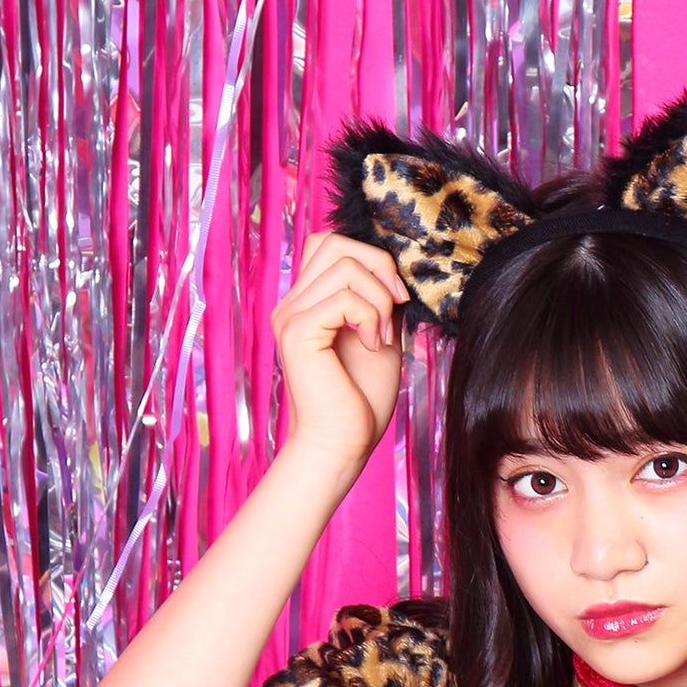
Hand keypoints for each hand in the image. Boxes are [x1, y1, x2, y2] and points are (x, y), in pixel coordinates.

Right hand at [272, 231, 407, 478]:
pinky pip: (344, 297)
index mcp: (306, 303)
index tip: (395, 299)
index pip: (328, 243)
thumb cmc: (360, 400)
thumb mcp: (381, 336)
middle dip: (378, 265)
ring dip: (379, 298)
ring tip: (382, 336)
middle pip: (333, 241)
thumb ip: (381, 300)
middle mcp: (291, 305)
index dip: (369, 258)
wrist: (342, 445)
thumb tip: (394, 270)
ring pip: (344, 263)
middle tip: (395, 308)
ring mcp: (290, 317)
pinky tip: (374, 346)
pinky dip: (371, 316)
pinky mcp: (298, 333)